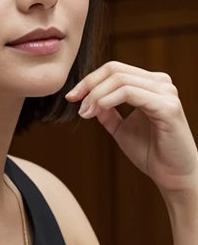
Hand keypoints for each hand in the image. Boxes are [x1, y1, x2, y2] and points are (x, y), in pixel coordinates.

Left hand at [66, 61, 197, 193]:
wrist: (172, 175)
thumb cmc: (151, 152)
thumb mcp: (121, 128)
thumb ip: (106, 112)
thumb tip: (87, 99)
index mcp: (151, 84)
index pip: (115, 69)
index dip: (89, 80)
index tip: (71, 96)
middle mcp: (161, 83)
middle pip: (115, 70)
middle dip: (89, 86)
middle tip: (76, 104)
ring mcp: (166, 93)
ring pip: (120, 80)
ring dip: (96, 95)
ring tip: (86, 112)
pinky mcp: (167, 107)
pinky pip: (130, 93)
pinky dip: (108, 100)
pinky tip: (97, 111)